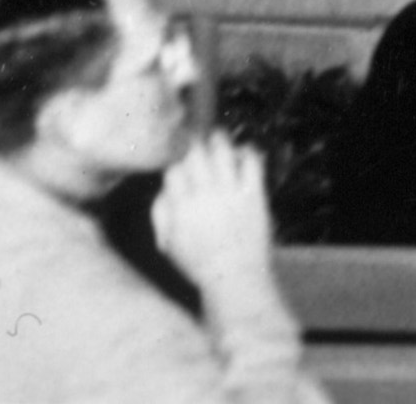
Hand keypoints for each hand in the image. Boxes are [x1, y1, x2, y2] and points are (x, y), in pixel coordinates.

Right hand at [155, 133, 286, 313]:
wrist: (234, 278)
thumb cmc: (198, 263)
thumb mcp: (169, 243)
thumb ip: (162, 213)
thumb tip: (164, 185)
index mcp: (180, 208)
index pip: (173, 167)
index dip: (175, 155)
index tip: (177, 149)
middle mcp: (204, 196)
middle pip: (196, 152)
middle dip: (194, 141)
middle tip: (196, 136)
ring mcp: (230, 193)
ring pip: (222, 150)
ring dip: (219, 140)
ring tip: (217, 139)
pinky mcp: (253, 194)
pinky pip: (252, 160)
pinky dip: (247, 151)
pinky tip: (242, 154)